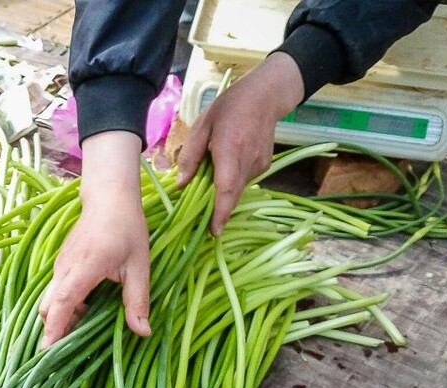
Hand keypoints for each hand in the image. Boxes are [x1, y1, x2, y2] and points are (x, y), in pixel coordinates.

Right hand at [39, 131, 150, 347]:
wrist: (109, 198)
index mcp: (84, 270)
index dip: (54, 329)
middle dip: (54, 331)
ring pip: (50, 301)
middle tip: (67, 354)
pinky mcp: (62, 265)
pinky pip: (56, 292)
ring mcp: (60, 267)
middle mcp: (65, 270)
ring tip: (79, 336)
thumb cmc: (127, 229)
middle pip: (48, 308)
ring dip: (61, 319)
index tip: (47, 352)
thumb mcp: (139, 267)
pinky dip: (64, 307)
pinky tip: (85, 313)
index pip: (61, 304)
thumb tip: (142, 332)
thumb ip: (137, 301)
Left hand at [177, 52, 304, 234]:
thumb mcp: (202, 126)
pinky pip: (245, 180)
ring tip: (214, 170)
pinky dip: (233, 179)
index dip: (220, 213)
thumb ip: (190, 155)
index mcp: (230, 152)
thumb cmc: (229, 107)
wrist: (265, 96)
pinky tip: (229, 162)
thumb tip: (181, 184)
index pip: (226, 190)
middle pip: (232, 195)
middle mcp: (247, 163)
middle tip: (202, 214)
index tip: (215, 231)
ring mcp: (259, 165)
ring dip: (224, 189)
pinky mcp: (264, 166)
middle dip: (218, 208)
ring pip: (238, 188)